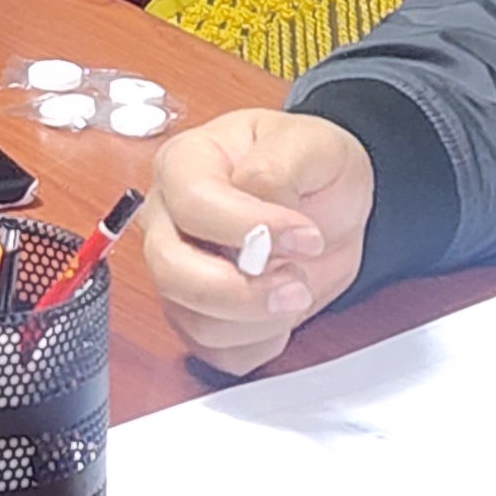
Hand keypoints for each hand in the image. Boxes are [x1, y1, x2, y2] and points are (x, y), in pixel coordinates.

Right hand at [141, 110, 372, 375]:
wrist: (327, 203)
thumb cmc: (307, 164)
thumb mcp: (308, 143)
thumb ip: (278, 165)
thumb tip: (257, 197)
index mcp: (185, 165)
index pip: (192, 204)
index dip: (248, 227)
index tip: (306, 236)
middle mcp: (167, 220)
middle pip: (172, 270)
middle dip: (240, 290)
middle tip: (295, 282)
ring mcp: (177, 271)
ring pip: (194, 319)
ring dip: (258, 319)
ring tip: (297, 288)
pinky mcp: (197, 314)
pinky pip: (216, 351)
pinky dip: (258, 344)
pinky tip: (281, 315)